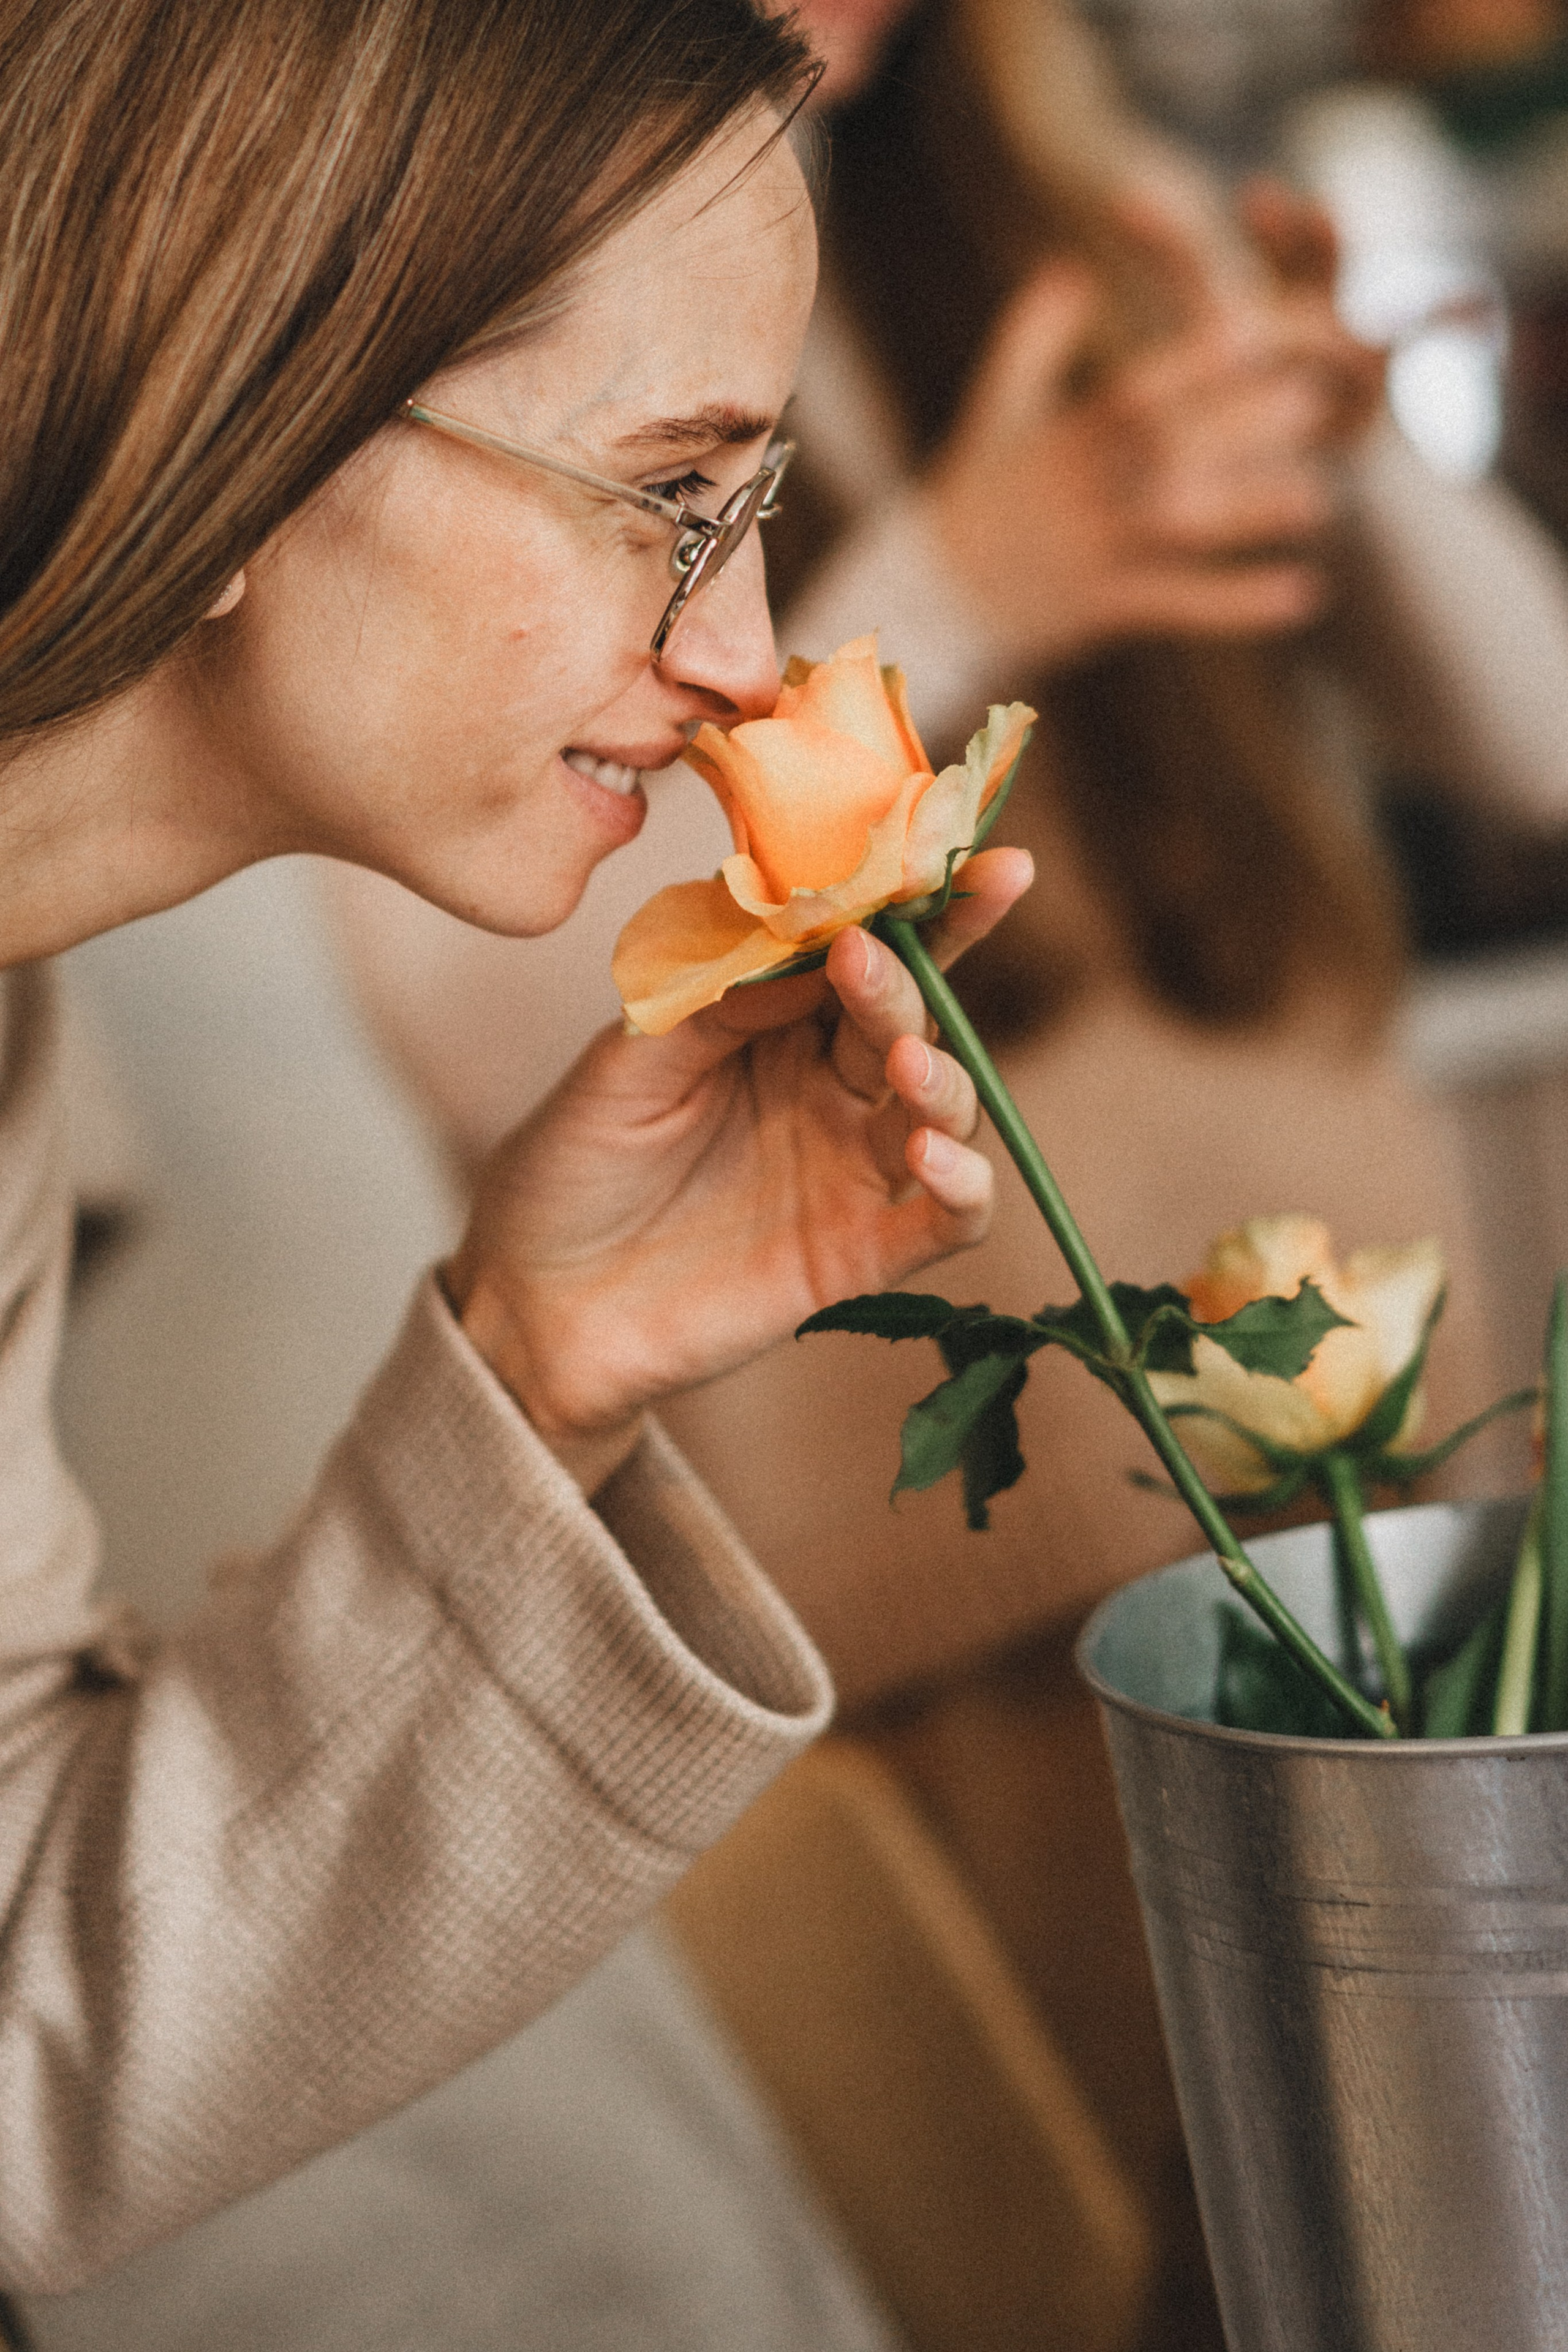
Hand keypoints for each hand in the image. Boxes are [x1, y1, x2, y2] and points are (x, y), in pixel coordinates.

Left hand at [445, 847, 1032, 1440]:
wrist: (532, 1306)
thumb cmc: (570, 1171)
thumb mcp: (626, 1062)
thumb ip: (716, 998)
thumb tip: (812, 935)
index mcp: (774, 1023)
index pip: (863, 947)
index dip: (919, 900)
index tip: (967, 853)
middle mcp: (827, 1086)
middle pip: (912, 1012)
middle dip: (923, 969)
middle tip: (877, 951)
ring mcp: (850, 1169)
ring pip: (943, 1105)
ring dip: (942, 1077)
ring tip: (907, 1060)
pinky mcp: (860, 1253)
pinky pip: (946, 1219)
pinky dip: (963, 1184)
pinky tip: (932, 1155)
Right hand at [921, 181, 1383, 668]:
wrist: (928, 600)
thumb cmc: (974, 501)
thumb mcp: (994, 413)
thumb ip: (1033, 339)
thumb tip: (1067, 269)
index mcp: (1064, 438)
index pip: (1135, 390)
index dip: (1193, 362)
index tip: (1253, 329)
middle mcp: (1081, 490)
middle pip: (1166, 452)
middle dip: (1239, 427)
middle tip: (1316, 402)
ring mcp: (1091, 551)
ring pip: (1178, 529)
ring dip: (1248, 515)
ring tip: (1318, 498)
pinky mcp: (1100, 607)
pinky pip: (1179, 604)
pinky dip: (1240, 603)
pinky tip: (1303, 595)